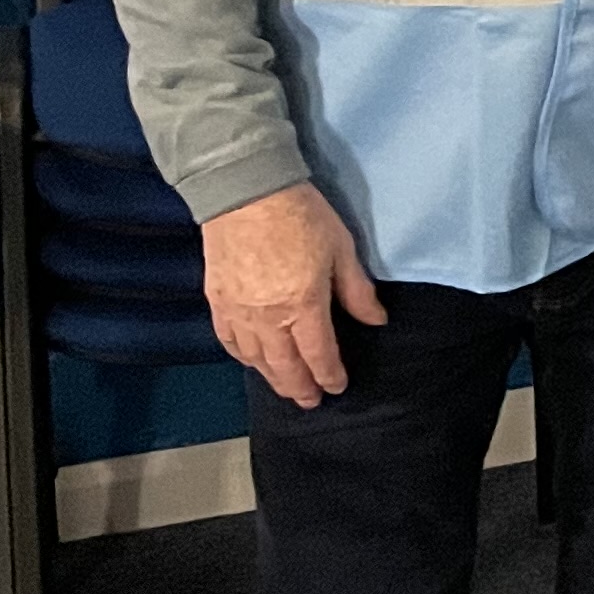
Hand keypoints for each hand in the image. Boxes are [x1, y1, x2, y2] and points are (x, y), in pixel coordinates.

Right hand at [201, 182, 386, 406]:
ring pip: (254, 359)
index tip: (337, 387)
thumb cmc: (301, 216)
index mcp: (303, 306)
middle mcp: (267, 318)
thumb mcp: (341, 249)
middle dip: (300, 387)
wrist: (245, 191)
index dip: (329, 375)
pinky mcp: (216, 300)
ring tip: (285, 387)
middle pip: (284, 366)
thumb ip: (357, 291)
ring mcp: (238, 312)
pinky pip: (228, 341)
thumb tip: (376, 320)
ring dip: (271, 378)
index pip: (319, 354)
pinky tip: (251, 361)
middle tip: (310, 402)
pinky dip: (242, 357)